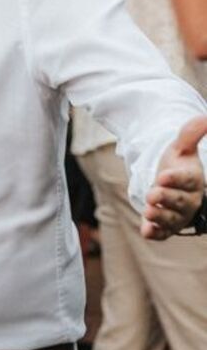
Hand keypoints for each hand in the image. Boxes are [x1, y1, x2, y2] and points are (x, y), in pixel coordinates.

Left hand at [143, 116, 206, 239]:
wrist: (170, 187)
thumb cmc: (177, 166)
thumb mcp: (181, 149)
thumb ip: (190, 134)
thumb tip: (204, 116)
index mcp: (192, 180)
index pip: (187, 180)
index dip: (176, 179)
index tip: (163, 176)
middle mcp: (188, 199)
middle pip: (180, 201)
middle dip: (166, 198)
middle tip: (152, 193)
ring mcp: (177, 215)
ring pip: (171, 218)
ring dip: (160, 216)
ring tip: (148, 210)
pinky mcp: (165, 227)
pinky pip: (163, 233)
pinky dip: (156, 233)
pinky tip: (147, 231)